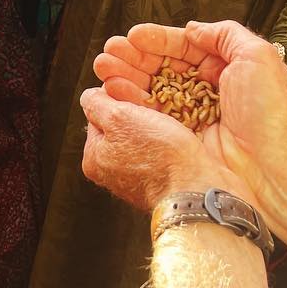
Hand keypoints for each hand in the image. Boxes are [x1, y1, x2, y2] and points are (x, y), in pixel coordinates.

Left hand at [80, 86, 249, 210]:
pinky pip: (161, 153)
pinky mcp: (162, 184)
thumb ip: (97, 104)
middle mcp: (110, 173)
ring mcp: (136, 180)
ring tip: (172, 123)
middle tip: (156, 110)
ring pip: (143, 139)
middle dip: (137, 115)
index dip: (116, 101)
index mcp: (93, 158)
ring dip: (156, 126)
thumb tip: (89, 96)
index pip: (98, 116)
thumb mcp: (119, 118)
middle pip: (120, 128)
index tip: (135, 97)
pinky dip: (170, 143)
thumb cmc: (159, 154)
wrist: (197, 191)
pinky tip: (180, 139)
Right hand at [92, 19, 286, 207]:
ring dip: (126, 75)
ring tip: (104, 67)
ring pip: (152, 89)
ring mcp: (191, 114)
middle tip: (110, 51)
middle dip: (134, 57)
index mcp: (225, 69)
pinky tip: (114, 89)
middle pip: (162, 67)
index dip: (158, 40)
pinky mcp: (179, 136)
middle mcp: (206, 90)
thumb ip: (225, 34)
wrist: (271, 164)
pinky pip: (150, 115)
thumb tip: (193, 29)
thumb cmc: (269, 111)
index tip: (135, 35)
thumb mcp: (257, 56)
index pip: (184, 48)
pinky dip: (130, 101)